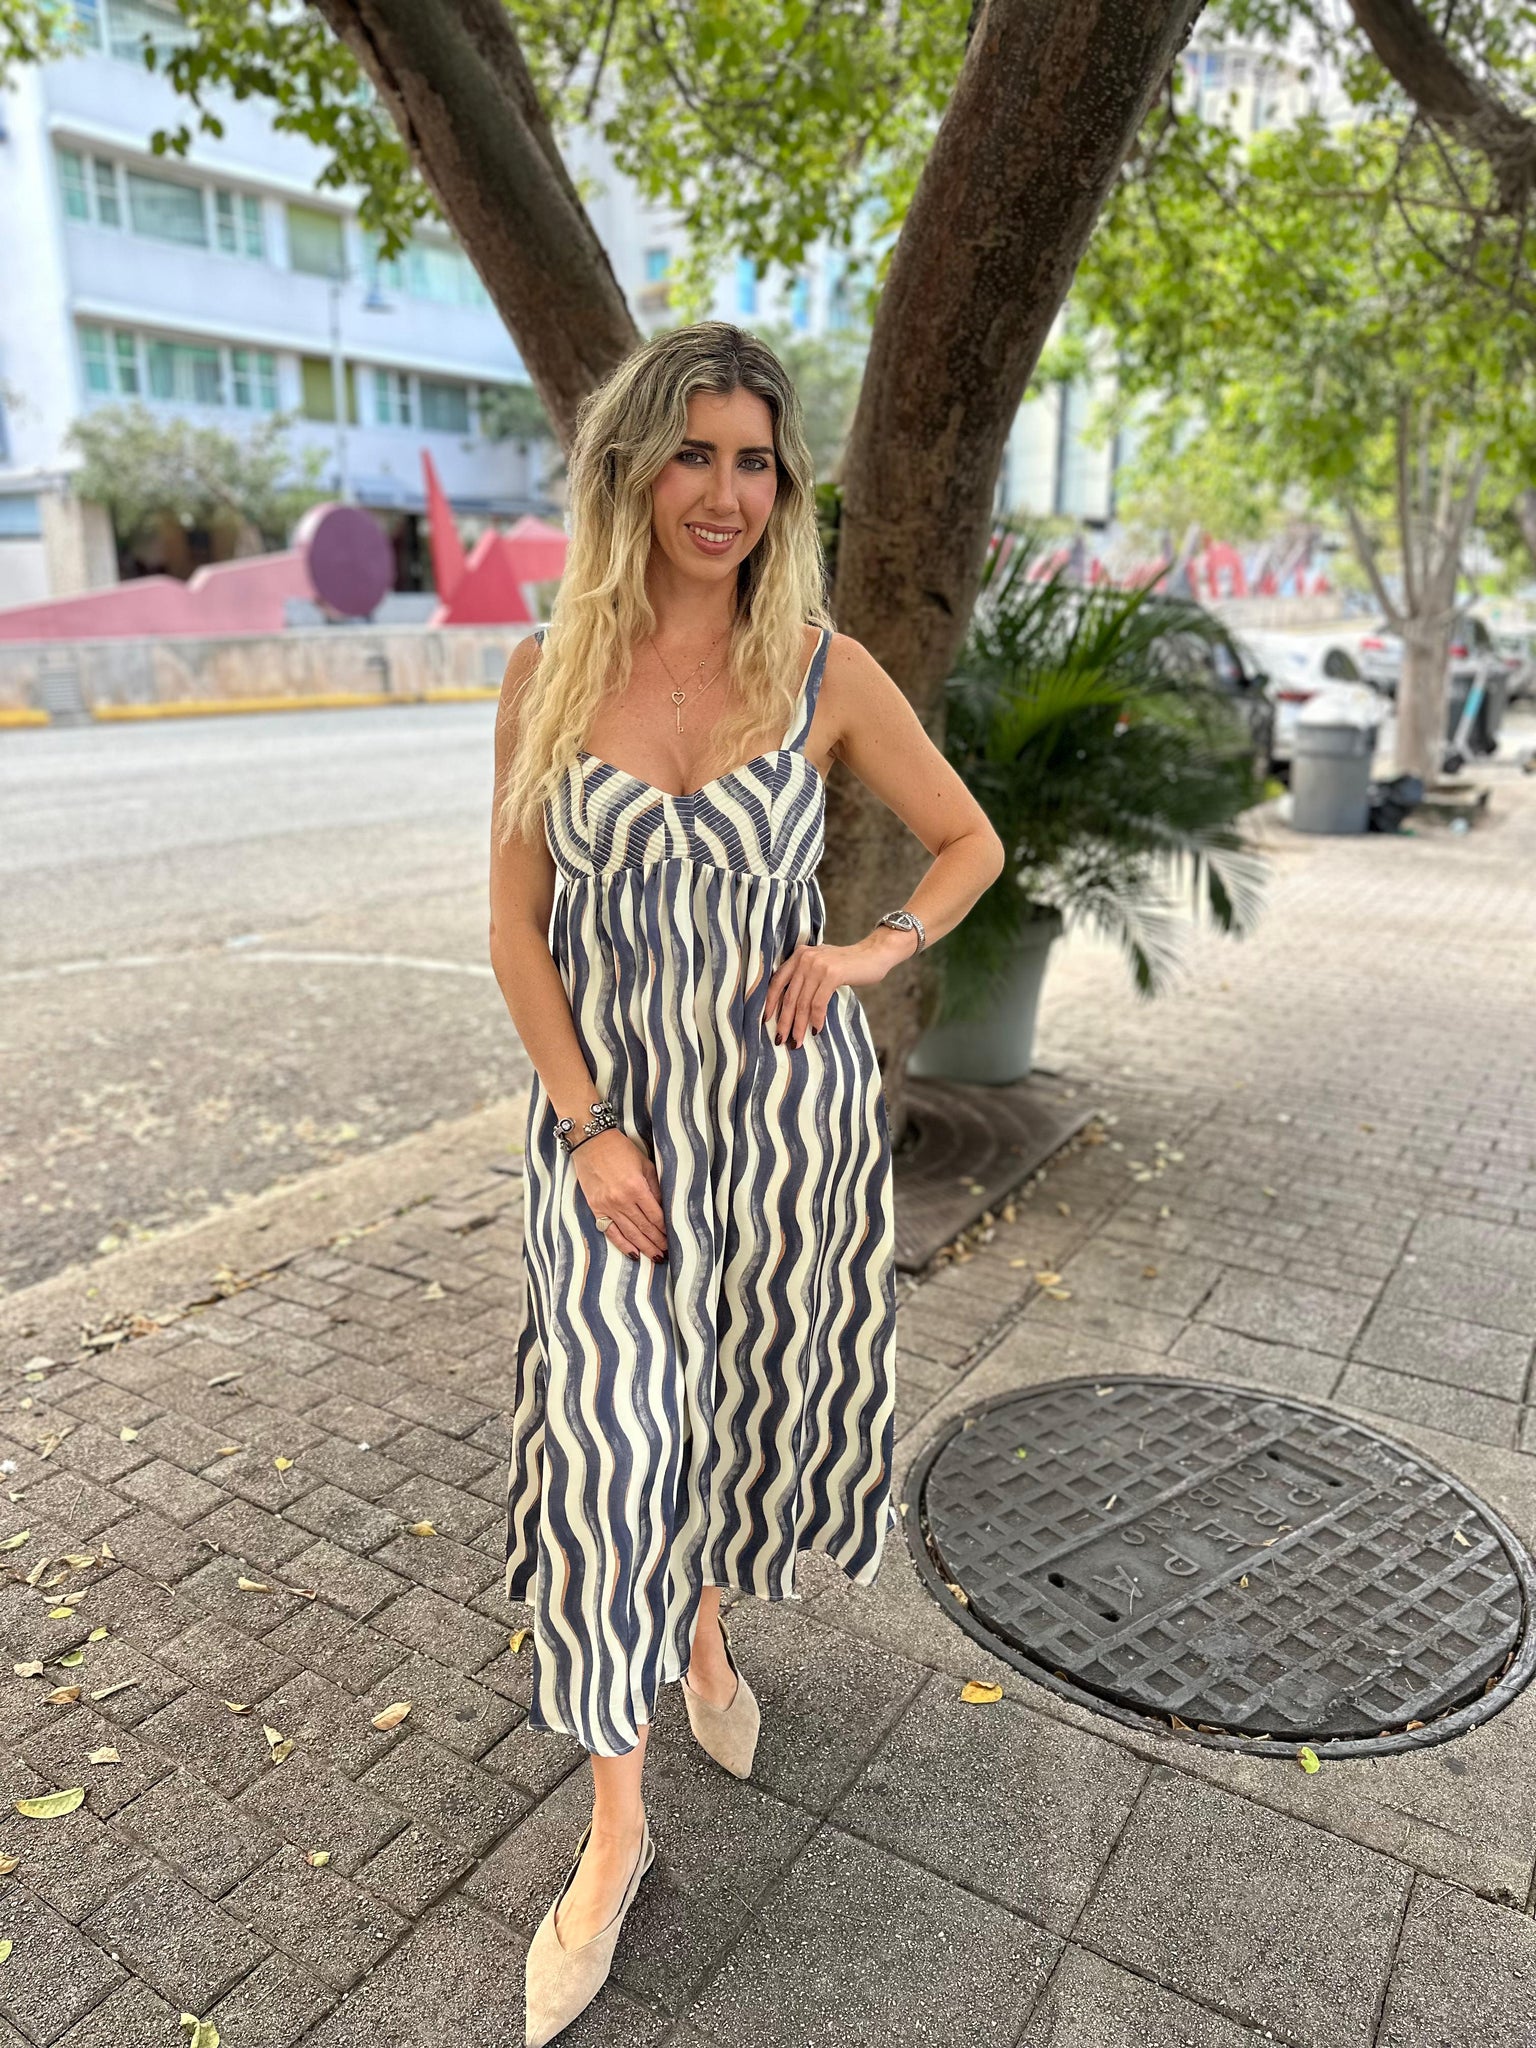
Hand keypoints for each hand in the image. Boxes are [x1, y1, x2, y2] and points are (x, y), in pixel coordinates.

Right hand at [569, 1128, 667, 1262]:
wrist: (590, 1142)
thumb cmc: (620, 1150)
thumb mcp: (645, 1164)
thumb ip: (655, 1187)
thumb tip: (664, 1208)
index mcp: (636, 1187)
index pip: (655, 1216)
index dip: (665, 1229)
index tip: (673, 1238)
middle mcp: (622, 1200)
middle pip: (644, 1228)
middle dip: (657, 1242)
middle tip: (668, 1253)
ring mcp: (607, 1206)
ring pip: (630, 1234)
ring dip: (644, 1247)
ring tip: (656, 1257)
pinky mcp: (596, 1209)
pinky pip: (611, 1232)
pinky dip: (622, 1245)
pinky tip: (634, 1254)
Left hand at [763, 938, 897, 1048]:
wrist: (874, 954)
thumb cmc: (848, 964)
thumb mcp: (821, 963)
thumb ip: (805, 974)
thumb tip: (790, 1005)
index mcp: (799, 955)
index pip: (777, 981)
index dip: (770, 1003)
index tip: (766, 1021)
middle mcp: (805, 958)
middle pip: (789, 996)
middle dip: (784, 1021)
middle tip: (781, 1039)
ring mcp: (818, 965)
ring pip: (803, 1003)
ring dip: (799, 1025)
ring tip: (798, 1041)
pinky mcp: (832, 974)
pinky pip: (818, 1003)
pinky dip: (816, 1019)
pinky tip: (816, 1030)